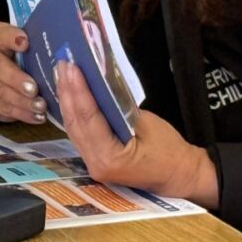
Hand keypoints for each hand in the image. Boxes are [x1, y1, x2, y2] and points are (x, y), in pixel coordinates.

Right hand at [0, 21, 45, 123]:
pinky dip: (19, 115)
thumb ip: (30, 42)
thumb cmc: (11, 53)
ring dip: (20, 102)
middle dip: (16, 81)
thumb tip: (49, 50)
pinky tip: (35, 117)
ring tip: (40, 107)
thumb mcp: (18, 40)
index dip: (11, 39)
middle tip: (34, 90)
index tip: (26, 43)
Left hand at [56, 62, 218, 208]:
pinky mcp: (93, 159)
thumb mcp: (147, 124)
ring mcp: (91, 163)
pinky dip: (73, 112)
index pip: (88, 118)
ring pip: (73, 127)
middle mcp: (94, 163)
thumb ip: (118, 108)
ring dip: (67, 100)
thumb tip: (98, 85)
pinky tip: (69, 94)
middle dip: (67, 91)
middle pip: (74, 123)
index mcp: (110, 157)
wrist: (179, 176)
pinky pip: (78, 133)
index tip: (71, 67)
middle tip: (62, 65)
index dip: (78, 91)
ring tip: (62, 74)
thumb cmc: (170, 150)